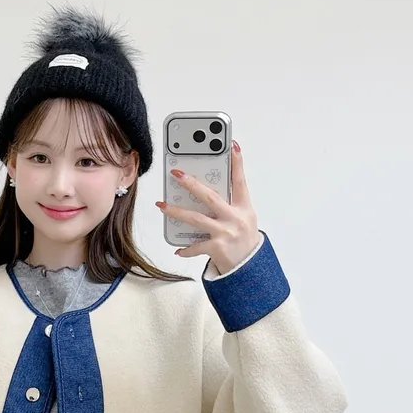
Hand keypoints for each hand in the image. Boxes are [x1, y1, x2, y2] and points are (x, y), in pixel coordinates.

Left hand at [156, 141, 260, 273]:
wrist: (250, 267)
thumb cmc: (244, 239)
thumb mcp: (244, 217)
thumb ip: (229, 203)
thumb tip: (204, 189)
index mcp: (244, 207)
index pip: (240, 181)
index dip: (237, 163)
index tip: (232, 145)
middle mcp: (235, 218)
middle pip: (210, 196)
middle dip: (191, 184)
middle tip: (176, 174)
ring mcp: (226, 233)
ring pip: (196, 218)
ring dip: (176, 211)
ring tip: (162, 205)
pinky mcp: (217, 248)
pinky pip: (195, 245)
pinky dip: (185, 248)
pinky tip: (177, 249)